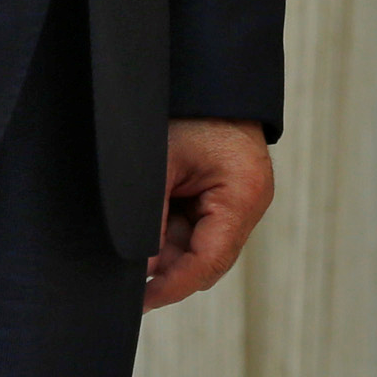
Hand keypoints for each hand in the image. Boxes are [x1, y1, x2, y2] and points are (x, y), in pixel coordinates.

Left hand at [145, 117, 273, 309]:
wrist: (205, 75)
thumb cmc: (187, 112)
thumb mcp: (160, 167)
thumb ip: (152, 222)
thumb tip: (139, 270)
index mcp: (242, 196)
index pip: (209, 262)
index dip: (172, 287)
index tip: (139, 302)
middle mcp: (249, 204)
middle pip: (207, 260)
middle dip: (167, 268)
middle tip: (126, 272)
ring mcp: (240, 201)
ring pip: (200, 247)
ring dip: (167, 248)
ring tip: (134, 234)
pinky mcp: (227, 196)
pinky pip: (199, 228)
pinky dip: (172, 231)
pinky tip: (150, 220)